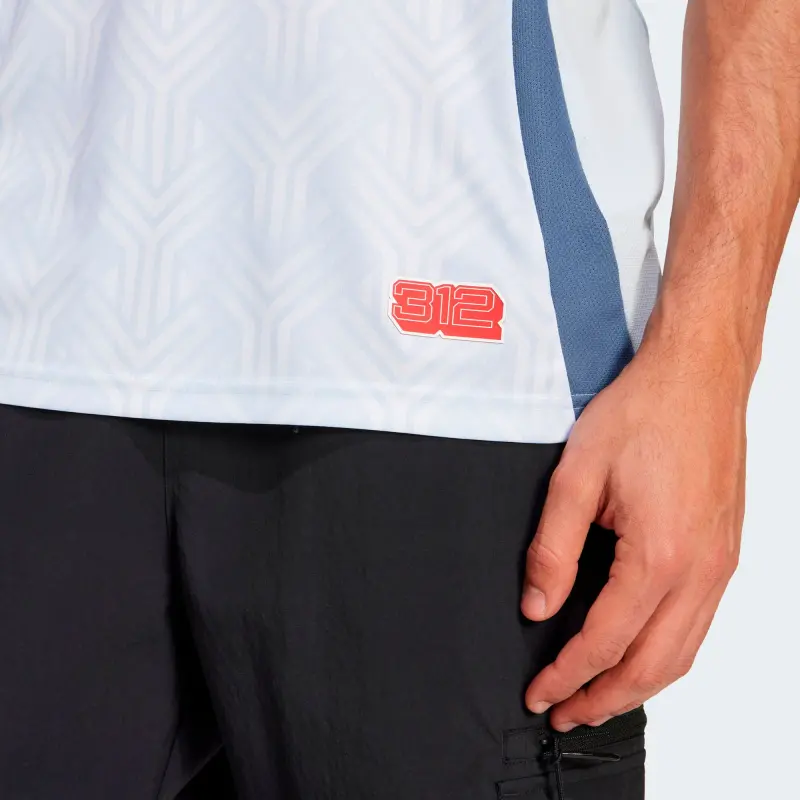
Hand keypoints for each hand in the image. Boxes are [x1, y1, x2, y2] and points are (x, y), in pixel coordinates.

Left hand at [521, 329, 748, 731]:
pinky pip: (698, 627)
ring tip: (596, 698)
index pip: (604, 641)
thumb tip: (539, 604)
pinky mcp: (724, 555)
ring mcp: (720, 566)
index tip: (539, 693)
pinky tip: (639, 655)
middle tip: (564, 714)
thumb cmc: (644, 413)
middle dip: (602, 699)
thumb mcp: (576, 476)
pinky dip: (664, 656)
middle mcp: (700, 571)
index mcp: (659, 556)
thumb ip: (553, 548)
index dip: (567, 676)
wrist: (698, 376)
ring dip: (636, 686)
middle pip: (650, 667)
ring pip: (681, 655)